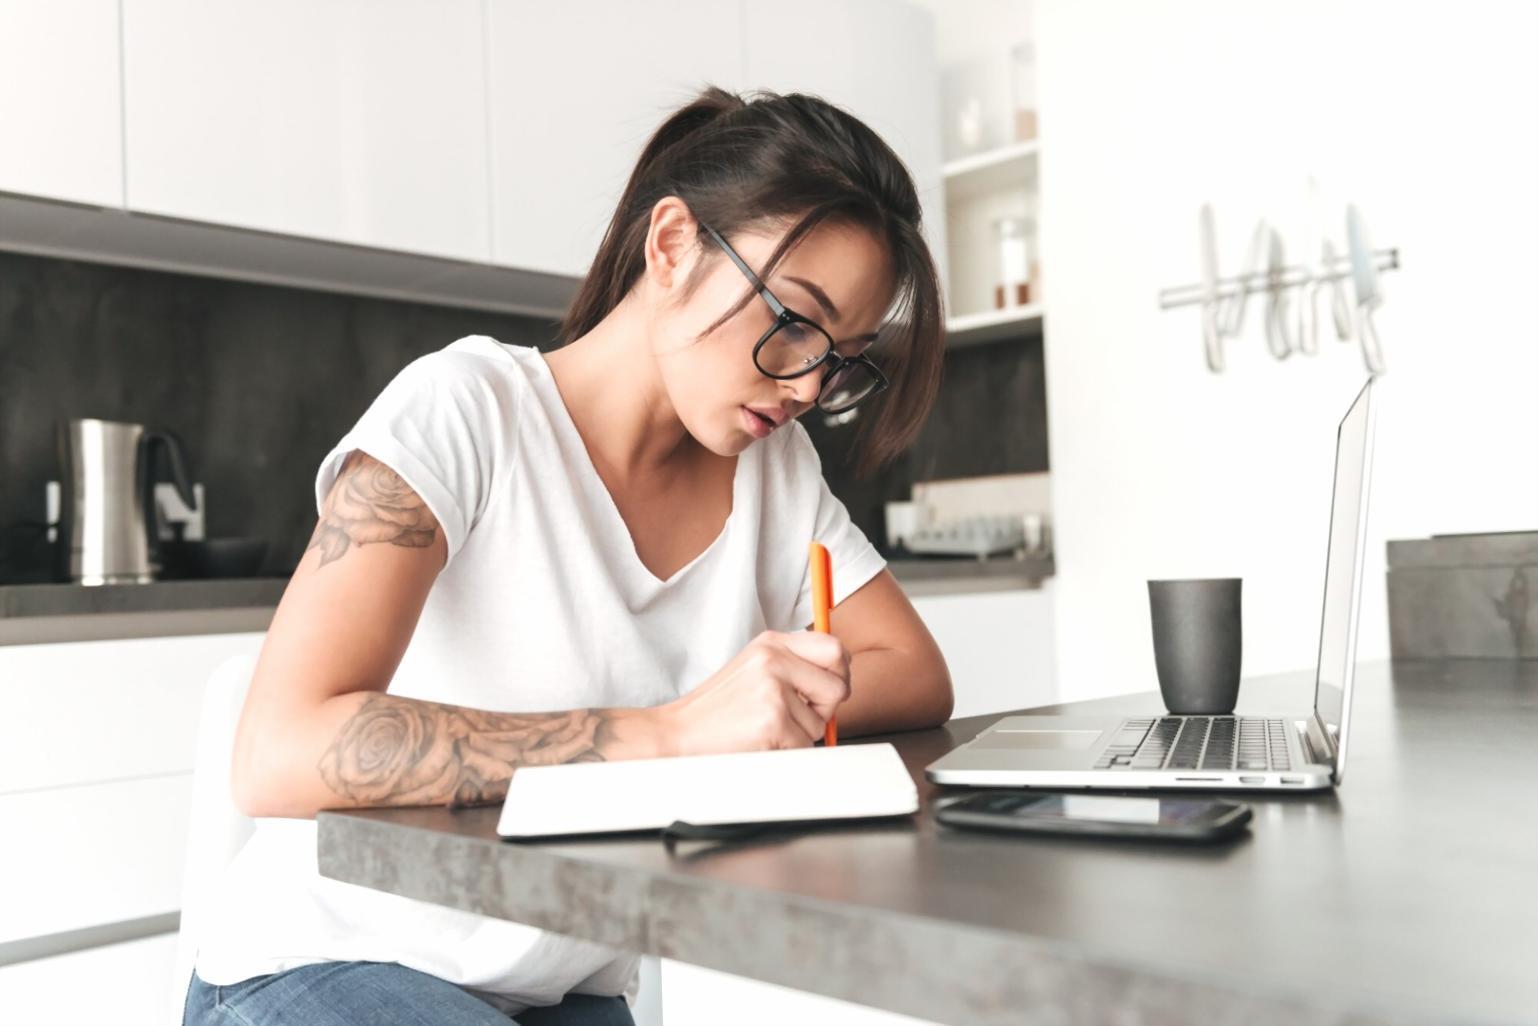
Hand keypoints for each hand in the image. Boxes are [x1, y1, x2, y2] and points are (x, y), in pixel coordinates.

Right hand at [653, 630, 851, 756]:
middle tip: (802, 715)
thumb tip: (839, 677)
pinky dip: (787, 751)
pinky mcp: (773, 720)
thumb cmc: (715, 710)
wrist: (678, 734)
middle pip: (838, 685)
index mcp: (771, 643)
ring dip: (800, 734)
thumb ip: (792, 666)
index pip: (833, 647)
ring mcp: (774, 689)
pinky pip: (805, 745)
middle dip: (827, 707)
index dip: (839, 673)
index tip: (827, 688)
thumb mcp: (753, 669)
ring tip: (766, 728)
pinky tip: (761, 741)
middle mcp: (774, 659)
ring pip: (821, 722)